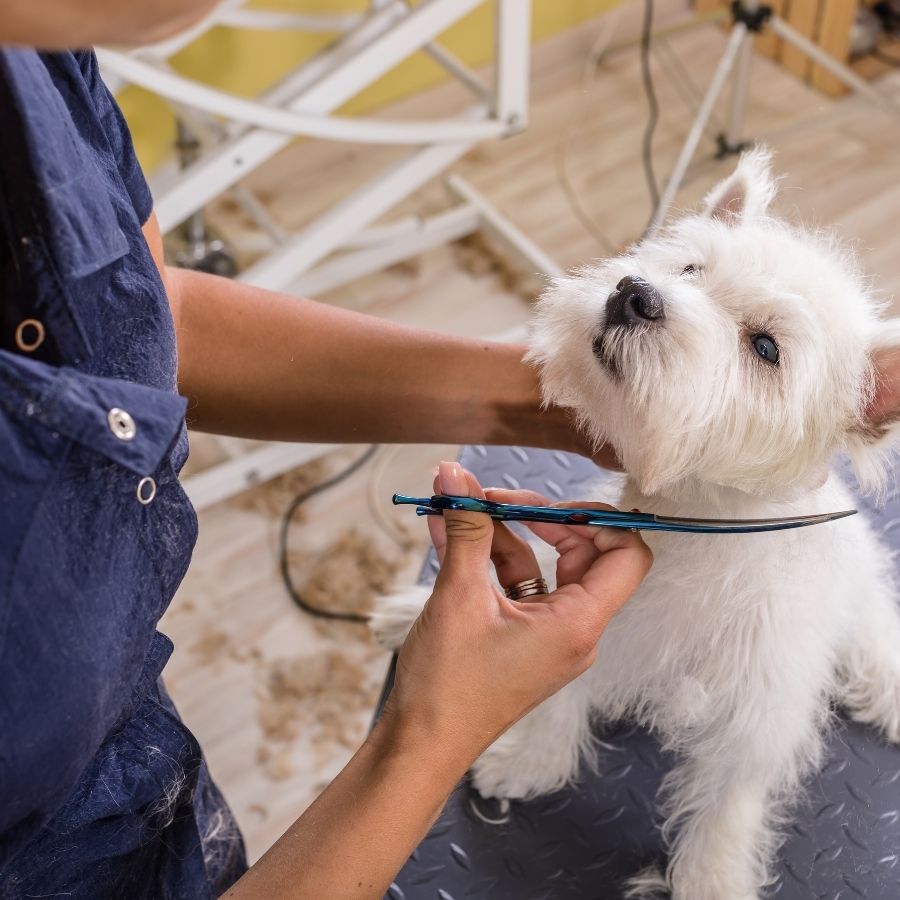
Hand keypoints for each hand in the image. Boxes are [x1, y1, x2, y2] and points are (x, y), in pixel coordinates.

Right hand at [380, 461, 651, 765]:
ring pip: (540, 567)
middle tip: (491, 499)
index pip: (626, 555)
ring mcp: (548, 637)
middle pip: (581, 554)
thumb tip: (456, 475)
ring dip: (499, 535)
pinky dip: (486, 560)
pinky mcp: (522, 641)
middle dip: (536, 518)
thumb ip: (466, 529)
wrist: (422, 745)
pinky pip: (516, 588)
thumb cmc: (449, 685)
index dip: (596, 519)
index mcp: (578, 622)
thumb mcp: (457, 596)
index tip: (547, 504)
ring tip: (456, 509)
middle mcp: (574, 630)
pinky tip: (448, 534)